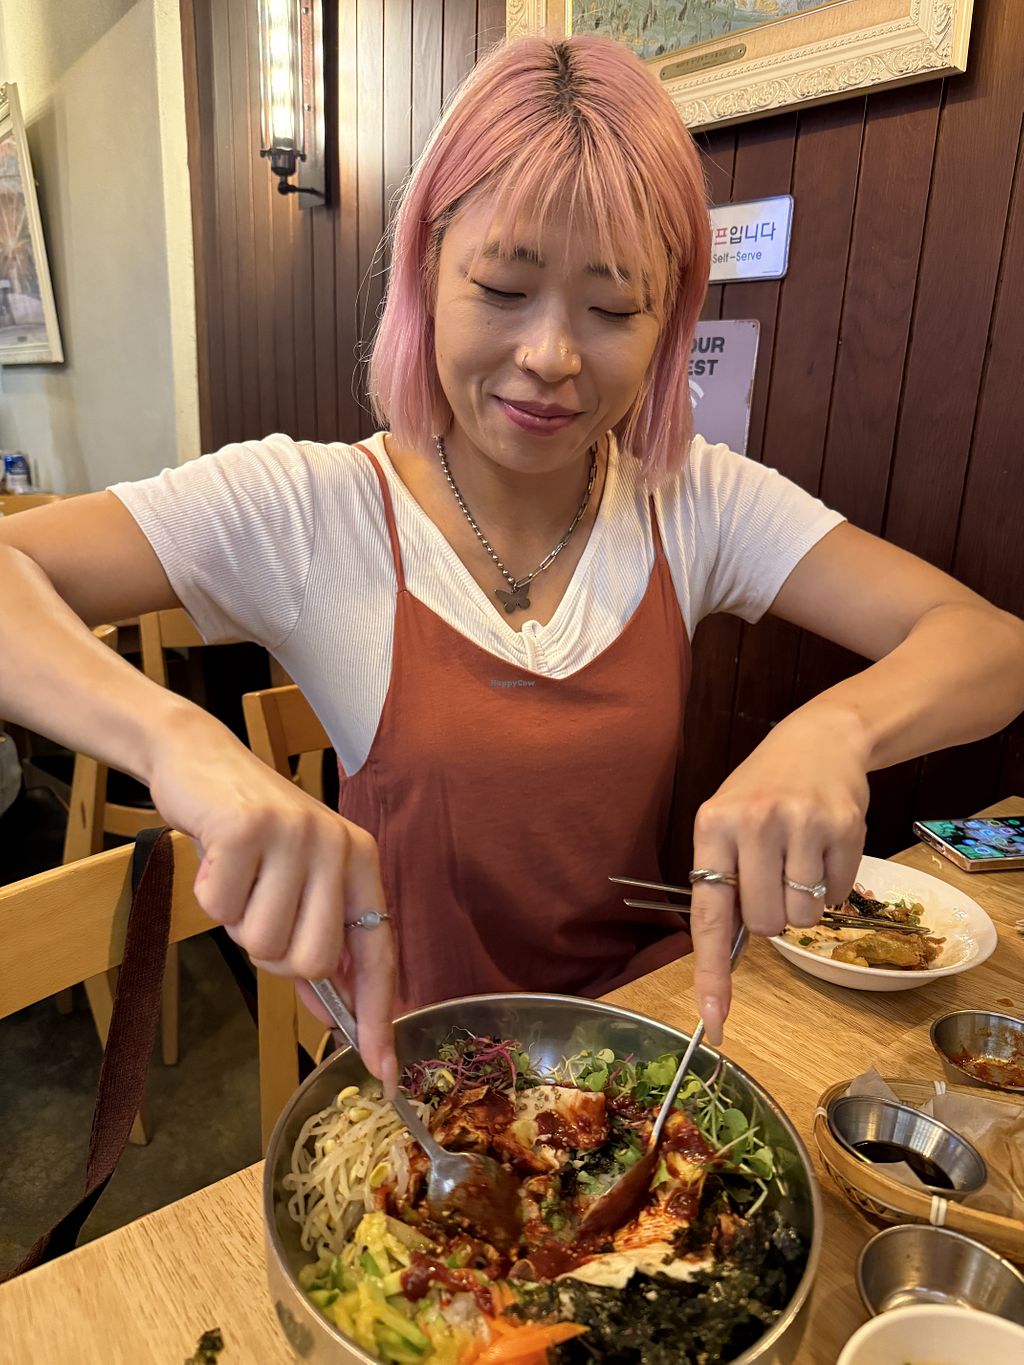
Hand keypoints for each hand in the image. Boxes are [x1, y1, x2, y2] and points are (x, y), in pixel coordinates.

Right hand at [147, 712, 395, 1087]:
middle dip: (273, 956)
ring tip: (237, 878)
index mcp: (361, 863)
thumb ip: (318, 943)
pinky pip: (221, 910)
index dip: (378, 1014)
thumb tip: (334, 1018)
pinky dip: (208, 895)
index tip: (380, 1069)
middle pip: (311, 960)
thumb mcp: (297, 883)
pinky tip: (214, 860)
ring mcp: (296, 835)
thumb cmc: (251, 835)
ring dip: (237, 923)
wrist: (201, 761)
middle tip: (256, 909)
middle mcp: (338, 846)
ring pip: (264, 942)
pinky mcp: (248, 828)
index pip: (378, 953)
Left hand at [689, 708, 867, 1044]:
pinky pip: (837, 896)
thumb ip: (722, 879)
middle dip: (771, 915)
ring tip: (798, 859)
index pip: (709, 914)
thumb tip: (724, 954)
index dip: (711, 974)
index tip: (712, 1021)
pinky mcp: (845, 827)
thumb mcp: (726, 821)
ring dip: (803, 902)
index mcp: (713, 826)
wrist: (819, 739)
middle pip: (765, 924)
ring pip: (803, 917)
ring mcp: (802, 823)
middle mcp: (754, 822)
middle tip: (773, 876)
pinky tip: (823, 850)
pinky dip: (832, 887)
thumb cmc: (762, 790)